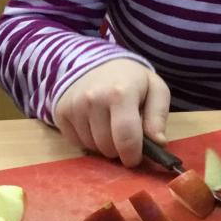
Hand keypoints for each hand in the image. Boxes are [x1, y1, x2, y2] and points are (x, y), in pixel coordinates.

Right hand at [53, 59, 170, 166]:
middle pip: (108, 147)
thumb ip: (159, 116)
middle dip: (119, 149)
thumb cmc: (130, 79)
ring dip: (103, 145)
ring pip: (92, 147)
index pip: (126, 138)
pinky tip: (94, 125)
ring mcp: (74, 106)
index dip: (132, 155)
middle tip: (124, 134)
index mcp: (121, 93)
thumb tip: (159, 143)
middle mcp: (94, 99)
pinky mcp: (61, 113)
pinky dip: (87, 141)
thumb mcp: (155, 89)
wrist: (95, 62)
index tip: (135, 158)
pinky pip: (76, 143)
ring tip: (109, 126)